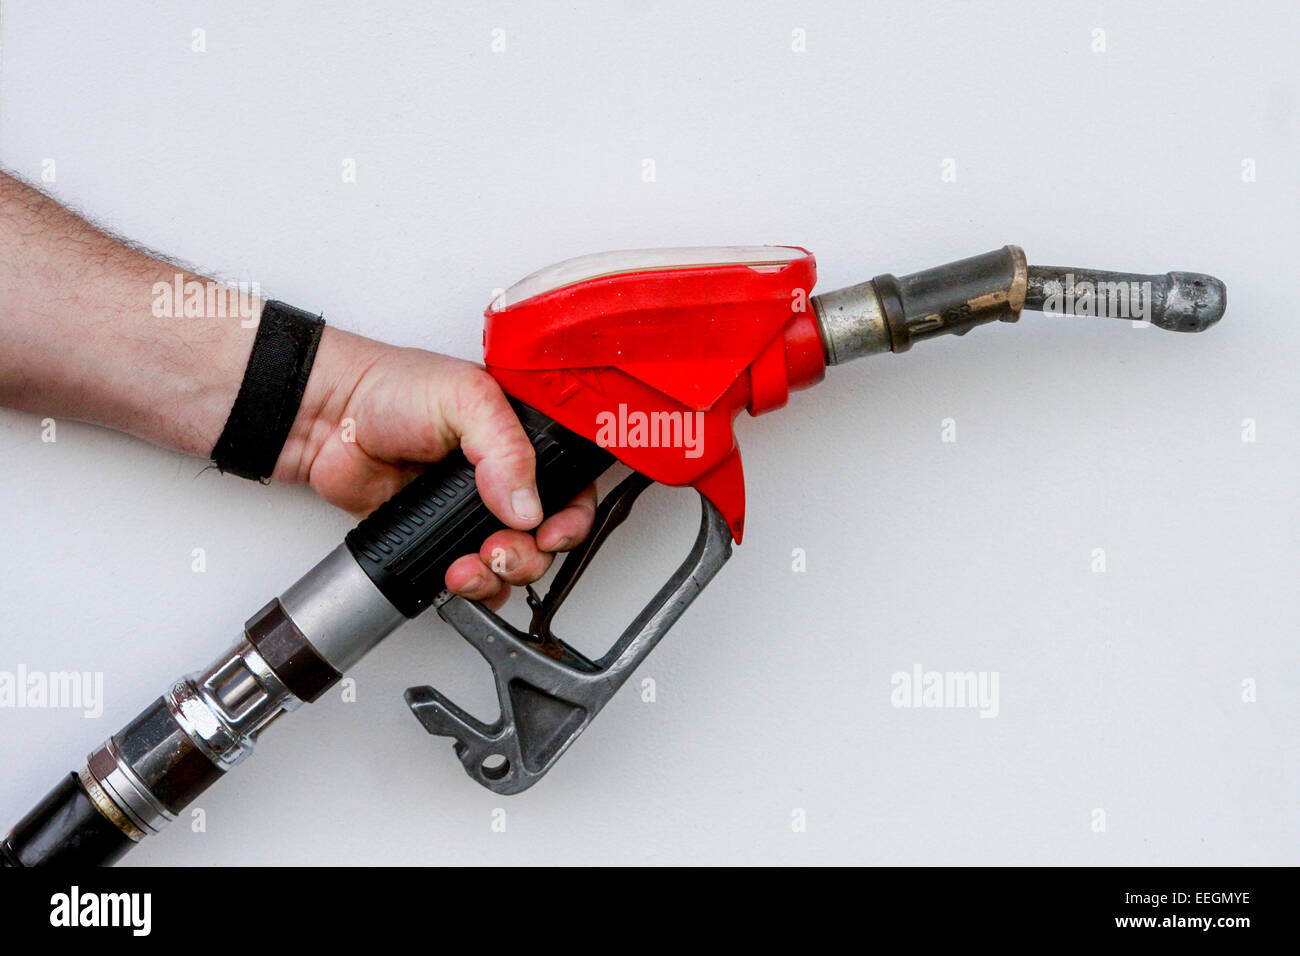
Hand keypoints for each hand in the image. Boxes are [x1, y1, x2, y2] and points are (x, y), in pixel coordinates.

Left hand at [277, 327, 596, 607]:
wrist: (330, 421)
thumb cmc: (393, 389)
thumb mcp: (465, 397)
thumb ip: (506, 446)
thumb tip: (527, 504)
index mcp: (525, 440)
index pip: (574, 487)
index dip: (572, 517)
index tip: (552, 532)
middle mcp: (508, 479)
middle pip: (548, 536)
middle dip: (531, 554)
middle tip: (502, 549)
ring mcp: (476, 513)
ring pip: (516, 565)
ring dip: (500, 575)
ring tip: (472, 564)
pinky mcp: (443, 539)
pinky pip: (478, 580)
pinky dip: (475, 588)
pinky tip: (456, 574)